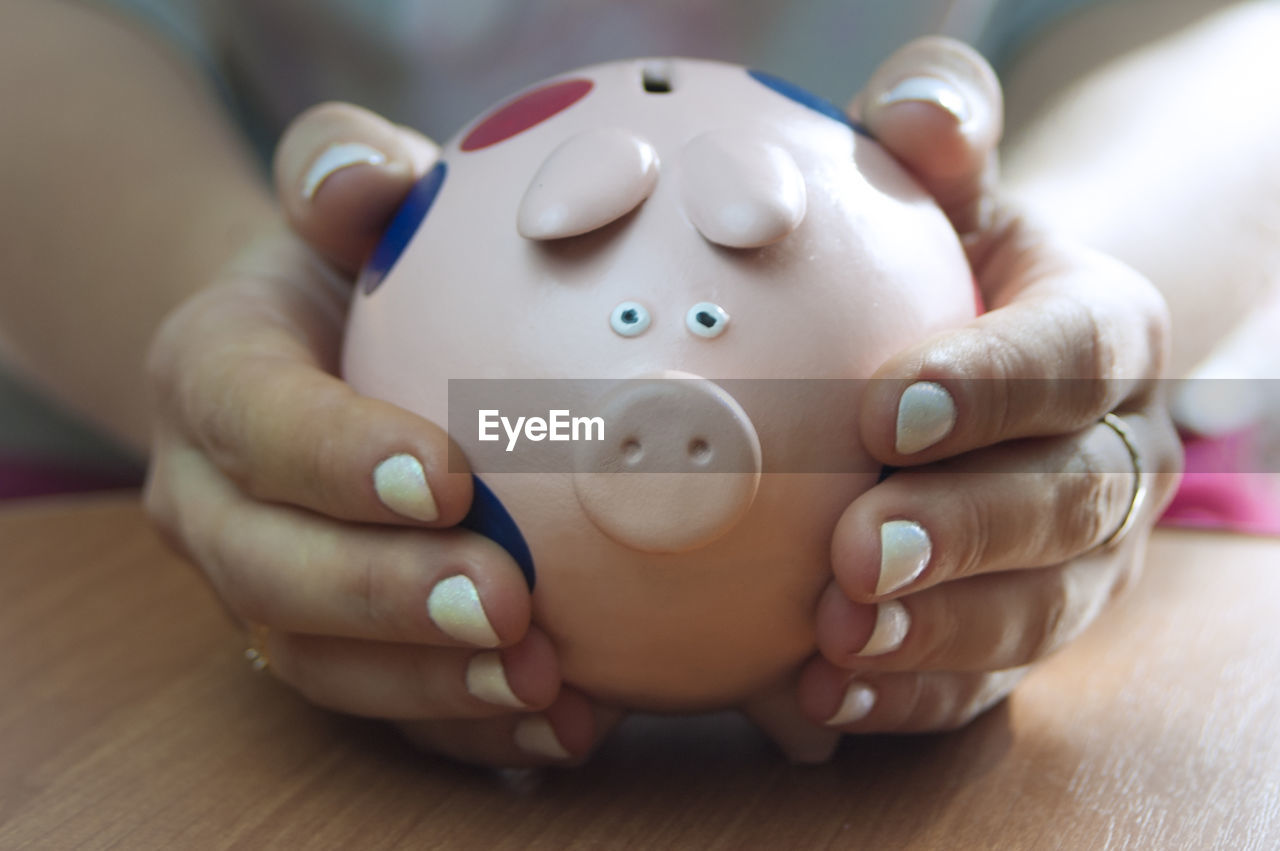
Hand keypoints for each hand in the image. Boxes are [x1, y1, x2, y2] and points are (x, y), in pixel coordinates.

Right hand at [144, 103, 618, 765]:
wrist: (317, 346)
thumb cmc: (345, 261)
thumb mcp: (340, 191)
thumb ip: (338, 166)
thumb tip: (369, 174)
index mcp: (210, 376)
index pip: (253, 419)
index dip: (337, 457)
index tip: (449, 478)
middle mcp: (213, 497)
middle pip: (270, 569)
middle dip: (385, 598)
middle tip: (506, 603)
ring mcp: (260, 582)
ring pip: (318, 659)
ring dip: (431, 685)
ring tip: (545, 685)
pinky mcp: (322, 639)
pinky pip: (379, 704)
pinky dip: (464, 725)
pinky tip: (564, 720)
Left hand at [743, 38, 1183, 761]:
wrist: (982, 361)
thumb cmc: (950, 263)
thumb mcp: (950, 190)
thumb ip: (938, 140)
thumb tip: (914, 113)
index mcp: (1105, 333)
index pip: (1073, 355)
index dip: (993, 387)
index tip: (886, 411)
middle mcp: (1117, 452)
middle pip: (1070, 501)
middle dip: (967, 532)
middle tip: (860, 552)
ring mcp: (1084, 554)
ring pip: (1040, 608)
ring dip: (942, 633)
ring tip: (840, 642)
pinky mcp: (1028, 625)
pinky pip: (988, 679)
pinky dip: (910, 696)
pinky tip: (822, 699)